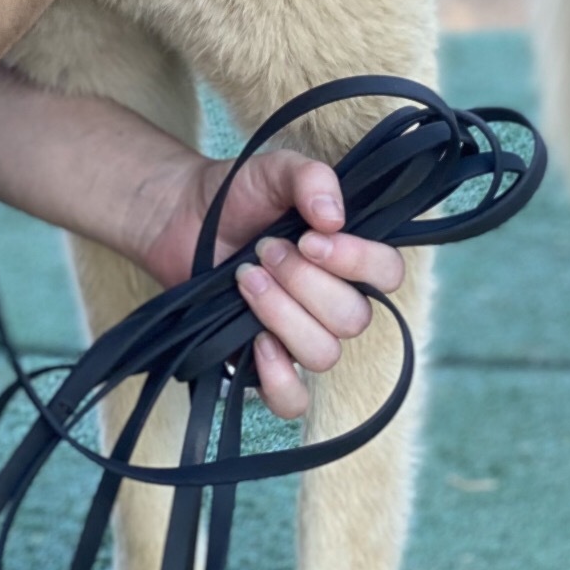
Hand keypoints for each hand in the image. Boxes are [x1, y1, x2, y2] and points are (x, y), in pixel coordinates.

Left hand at [138, 141, 404, 421]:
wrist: (181, 218)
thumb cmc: (237, 194)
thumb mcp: (275, 170)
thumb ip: (311, 177)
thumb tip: (334, 218)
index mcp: (348, 257)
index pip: (388, 273)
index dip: (356, 261)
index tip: (310, 238)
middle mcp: (334, 301)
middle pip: (353, 318)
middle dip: (303, 281)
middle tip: (264, 249)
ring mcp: (301, 336)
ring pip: (324, 354)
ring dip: (282, 314)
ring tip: (247, 279)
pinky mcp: (265, 366)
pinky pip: (291, 399)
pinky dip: (278, 377)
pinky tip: (255, 341)